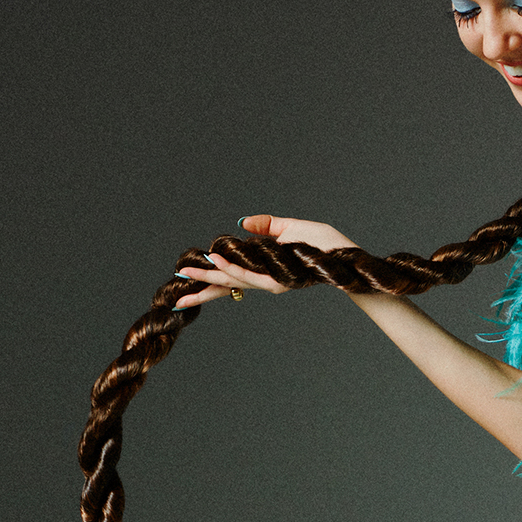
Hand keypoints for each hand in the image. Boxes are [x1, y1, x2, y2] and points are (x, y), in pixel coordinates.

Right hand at [172, 215, 356, 308]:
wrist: (344, 254)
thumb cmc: (322, 243)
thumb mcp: (289, 228)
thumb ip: (264, 227)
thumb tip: (242, 225)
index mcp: (265, 270)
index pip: (232, 277)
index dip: (210, 281)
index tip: (188, 285)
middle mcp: (266, 280)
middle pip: (227, 285)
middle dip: (201, 288)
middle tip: (176, 295)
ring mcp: (271, 281)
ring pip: (233, 279)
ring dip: (210, 274)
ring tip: (187, 270)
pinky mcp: (279, 280)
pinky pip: (250, 274)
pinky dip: (232, 267)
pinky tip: (216, 260)